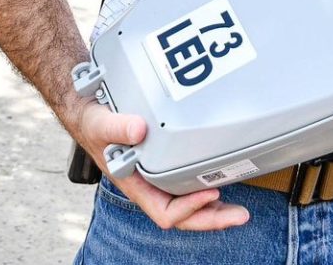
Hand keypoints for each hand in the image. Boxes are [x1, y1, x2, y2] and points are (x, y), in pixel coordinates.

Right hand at [75, 99, 250, 230]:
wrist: (91, 113)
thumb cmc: (95, 125)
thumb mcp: (101, 124)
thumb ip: (117, 127)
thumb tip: (138, 130)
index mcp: (136, 185)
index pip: (165, 211)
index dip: (188, 208)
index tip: (209, 192)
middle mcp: (150, 187)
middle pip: (184, 216)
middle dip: (212, 218)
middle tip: (241, 215)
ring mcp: (159, 179)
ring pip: (189, 205)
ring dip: (214, 210)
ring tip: (240, 210)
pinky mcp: (167, 166)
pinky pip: (189, 186)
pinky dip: (207, 189)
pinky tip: (224, 182)